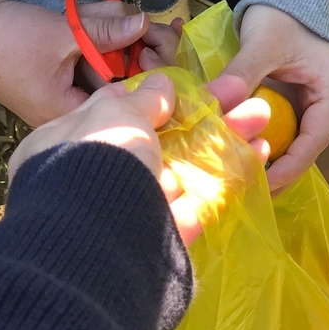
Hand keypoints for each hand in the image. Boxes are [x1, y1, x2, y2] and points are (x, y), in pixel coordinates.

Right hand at [0, 0, 177, 125]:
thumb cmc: (8, 38)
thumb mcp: (63, 33)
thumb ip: (105, 31)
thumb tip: (145, 23)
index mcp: (68, 116)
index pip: (125, 103)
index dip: (149, 73)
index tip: (161, 43)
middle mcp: (69, 113)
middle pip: (121, 84)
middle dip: (137, 50)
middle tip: (152, 22)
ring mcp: (65, 94)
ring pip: (110, 67)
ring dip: (119, 38)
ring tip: (120, 12)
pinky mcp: (61, 77)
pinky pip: (93, 59)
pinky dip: (101, 38)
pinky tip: (110, 15)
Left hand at [8, 74, 270, 244]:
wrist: (97, 244)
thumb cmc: (97, 162)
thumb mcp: (114, 114)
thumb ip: (142, 99)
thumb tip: (161, 85)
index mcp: (66, 144)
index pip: (114, 113)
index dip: (156, 98)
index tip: (191, 87)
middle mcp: (95, 177)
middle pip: (160, 140)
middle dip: (205, 116)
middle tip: (242, 96)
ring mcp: (130, 210)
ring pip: (184, 170)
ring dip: (224, 142)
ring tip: (262, 118)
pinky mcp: (161, 239)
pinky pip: (198, 204)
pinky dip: (228, 178)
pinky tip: (257, 155)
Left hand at [207, 4, 328, 190]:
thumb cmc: (285, 14)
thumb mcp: (263, 43)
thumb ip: (242, 73)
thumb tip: (214, 103)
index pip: (314, 141)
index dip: (290, 166)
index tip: (263, 183)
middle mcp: (322, 101)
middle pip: (302, 146)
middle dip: (276, 169)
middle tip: (246, 189)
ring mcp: (305, 99)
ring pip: (288, 138)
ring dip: (266, 156)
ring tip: (238, 177)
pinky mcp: (287, 96)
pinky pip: (274, 125)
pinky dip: (258, 137)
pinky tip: (236, 149)